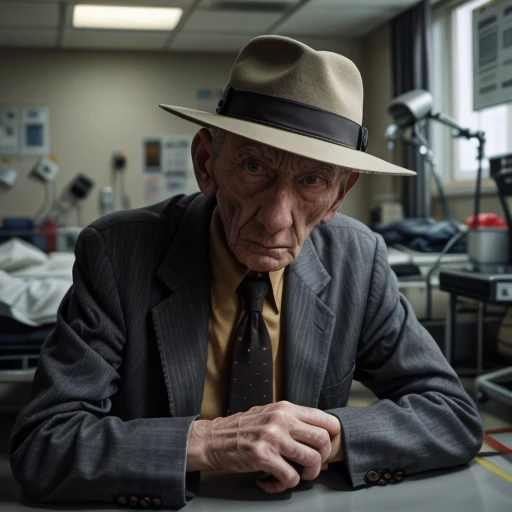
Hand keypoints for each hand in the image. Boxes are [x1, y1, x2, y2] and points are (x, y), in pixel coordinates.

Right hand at [186, 401, 340, 493]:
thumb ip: (291, 419)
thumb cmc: (241, 428)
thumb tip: (316, 433)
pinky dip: (286, 484)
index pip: (324, 419)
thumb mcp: (268, 412)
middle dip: (323, 458)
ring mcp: (273, 437)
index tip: (326, 446)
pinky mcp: (263, 456)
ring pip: (312, 460)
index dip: (332, 436)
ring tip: (297, 475)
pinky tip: (273, 481)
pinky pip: (290, 477)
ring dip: (308, 474)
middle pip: (323, 440)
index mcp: (285, 408)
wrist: (213, 439)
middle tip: (312, 465)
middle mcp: (281, 419)